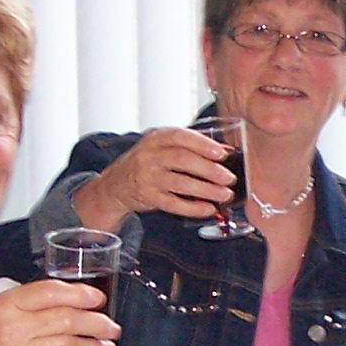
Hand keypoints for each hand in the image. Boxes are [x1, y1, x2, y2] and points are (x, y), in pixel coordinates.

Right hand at [73, 126, 235, 227]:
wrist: (115, 184)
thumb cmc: (145, 163)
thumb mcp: (162, 147)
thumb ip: (190, 147)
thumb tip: (224, 152)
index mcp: (156, 139)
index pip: (180, 137)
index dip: (203, 144)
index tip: (222, 153)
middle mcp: (150, 156)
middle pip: (183, 160)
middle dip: (210, 170)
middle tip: (229, 177)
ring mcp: (148, 178)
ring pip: (180, 183)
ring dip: (206, 190)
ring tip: (225, 194)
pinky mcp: (148, 197)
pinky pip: (174, 204)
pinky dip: (193, 208)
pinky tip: (208, 208)